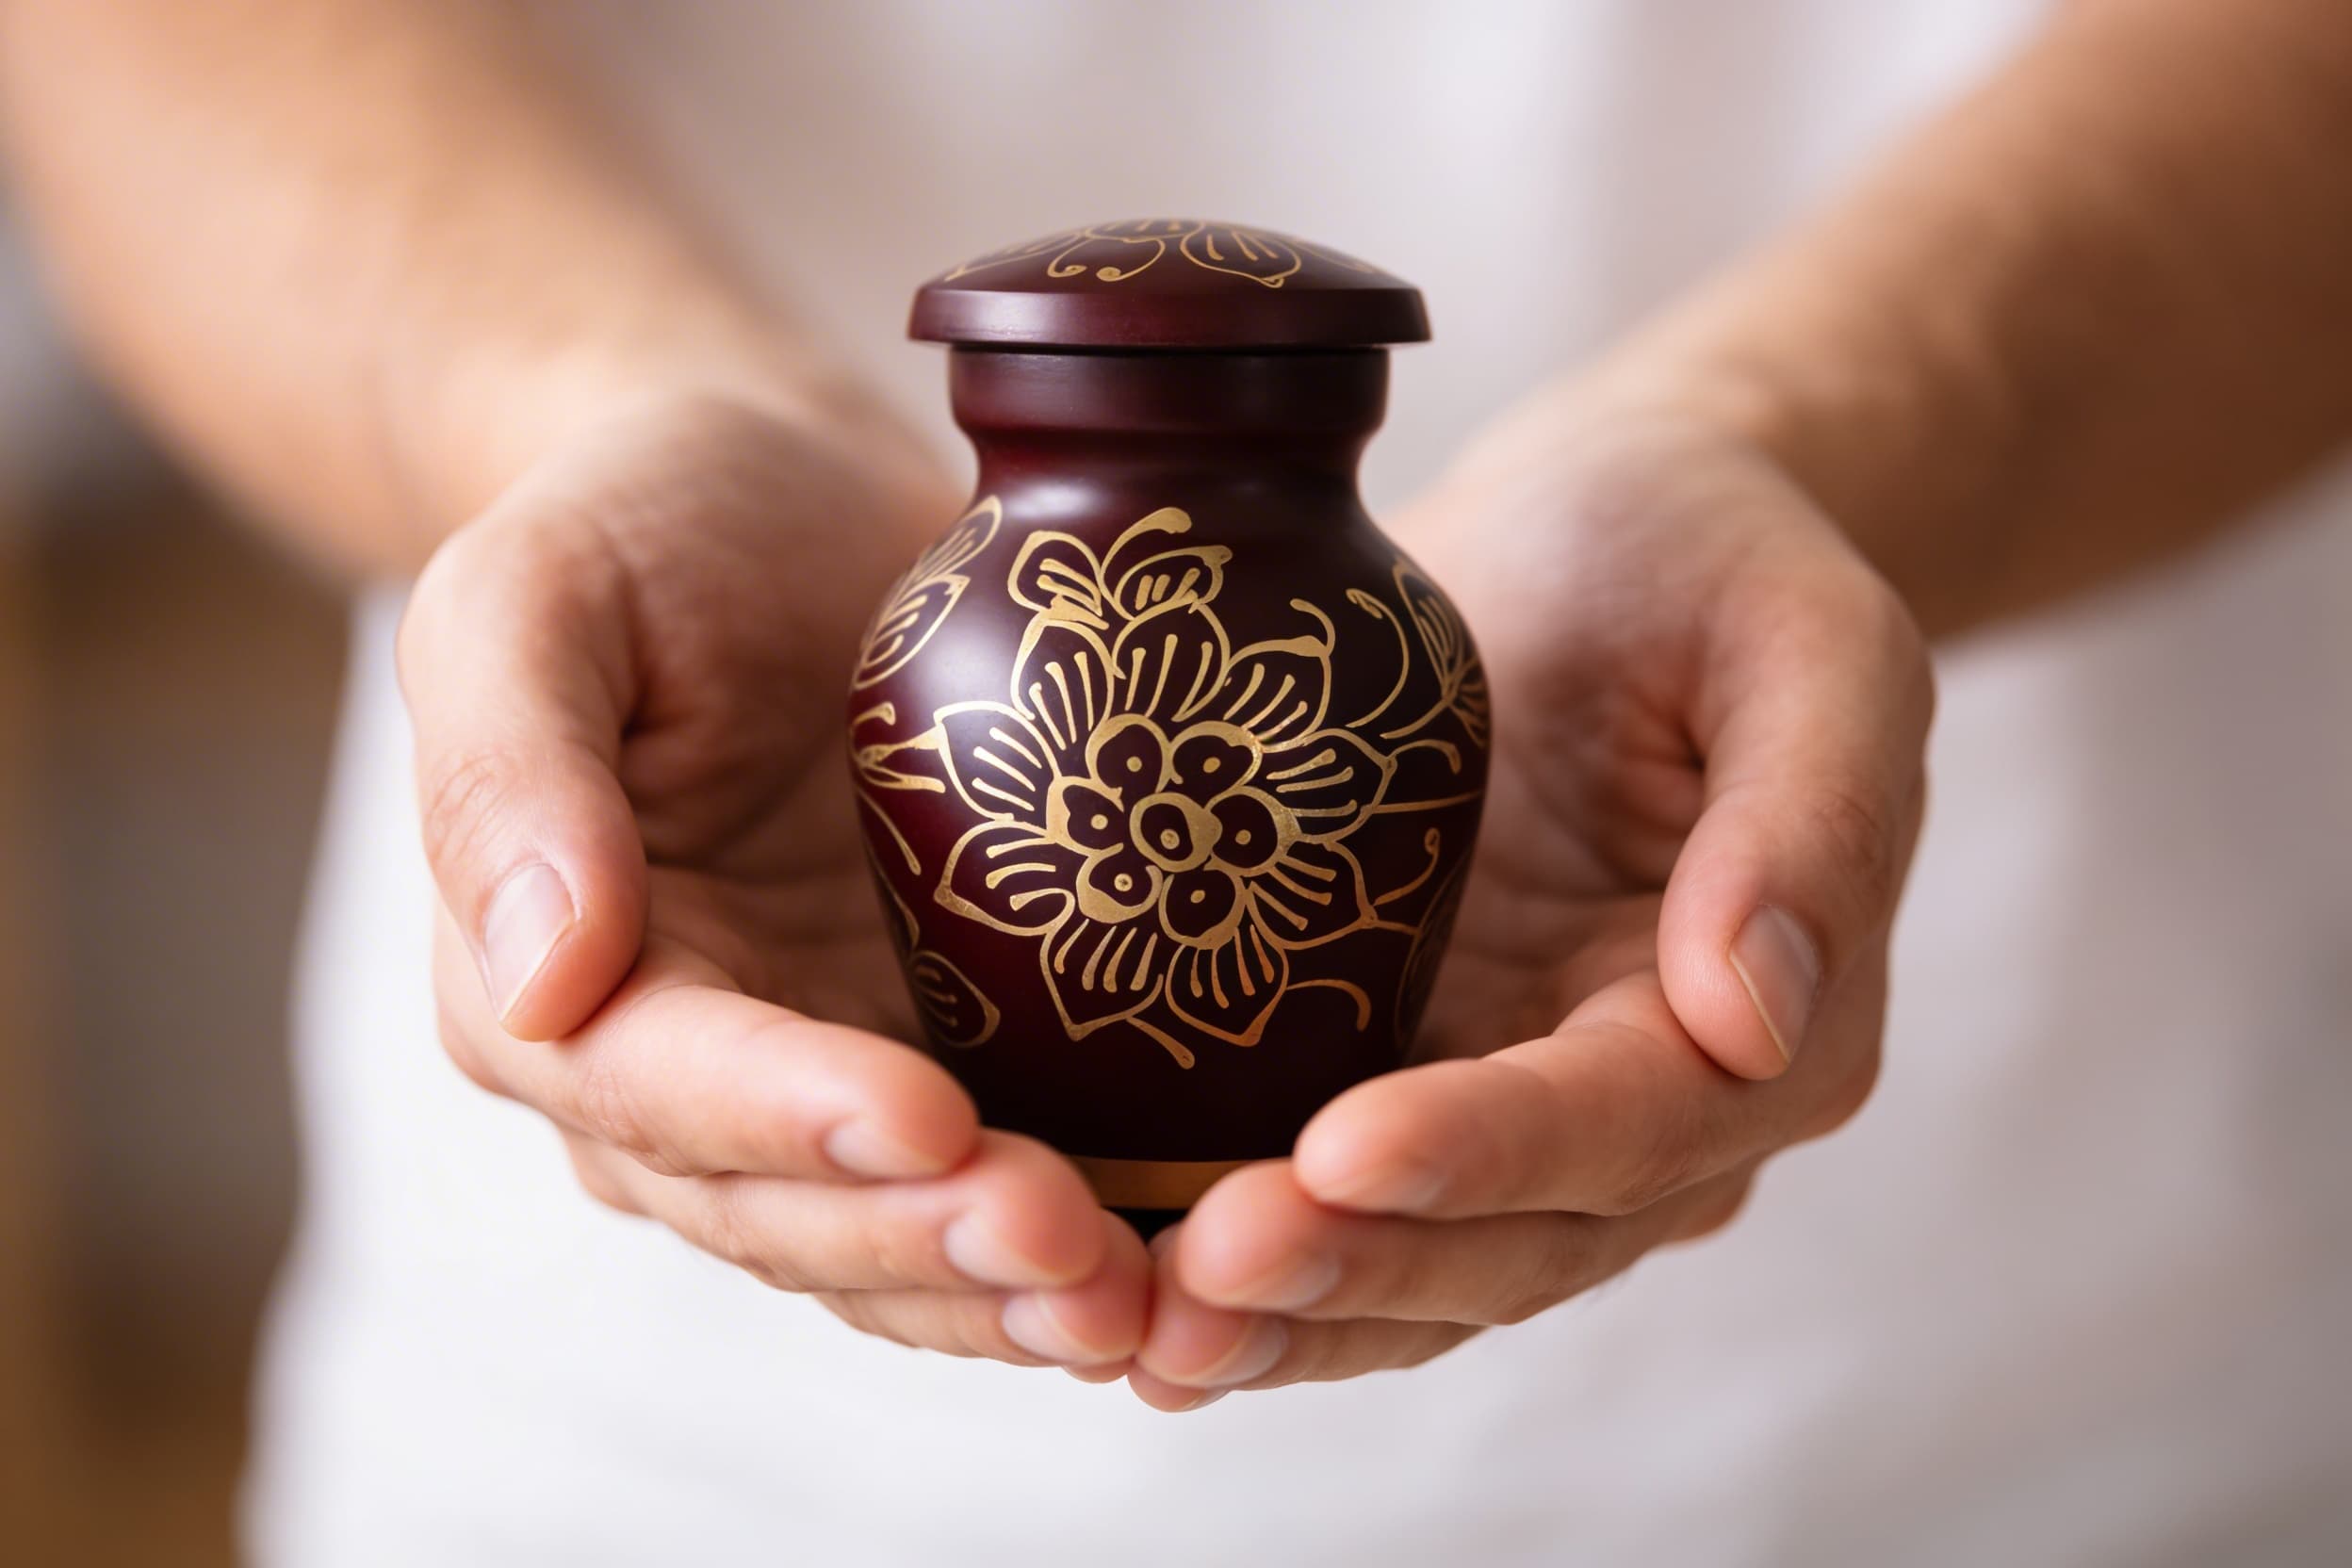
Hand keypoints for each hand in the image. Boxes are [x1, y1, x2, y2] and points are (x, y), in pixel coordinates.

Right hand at [399, 390, 1149, 1369]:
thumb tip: (540, 980)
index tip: (926, 1123)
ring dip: (1008, 1289)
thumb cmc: (646, 523)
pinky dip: (1078, 1238)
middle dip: (925, 1240)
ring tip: (1142, 1298)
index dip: (789, 1120)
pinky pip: (990, 1186)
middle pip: (785, 1204)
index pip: (659, 1084)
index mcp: (545, 982)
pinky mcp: (935, 1061)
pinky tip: (1186, 1262)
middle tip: (1076, 1248)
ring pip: (892, 1240)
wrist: (785, 501)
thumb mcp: (534, 597)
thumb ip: (506, 771)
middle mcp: (673, 1073)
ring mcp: (811, 1085)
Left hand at [1125, 403, 1931, 1407]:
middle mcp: (1651, 1106)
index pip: (1632, 1123)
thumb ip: (1812, 814)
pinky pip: (1335, 1208)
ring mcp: (1520, 1107)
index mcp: (1771, 1021)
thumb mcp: (1803, 634)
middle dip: (1362, 1266)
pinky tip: (1126, 1299)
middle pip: (1515, 1238)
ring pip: (1421, 1266)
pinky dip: (1249, 1270)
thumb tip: (1754, 1014)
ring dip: (1291, 1314)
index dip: (1493, 1151)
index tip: (1343, 1152)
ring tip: (1149, 1329)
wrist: (1597, 533)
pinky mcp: (1410, 1074)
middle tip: (1203, 1268)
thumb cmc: (1704, 553)